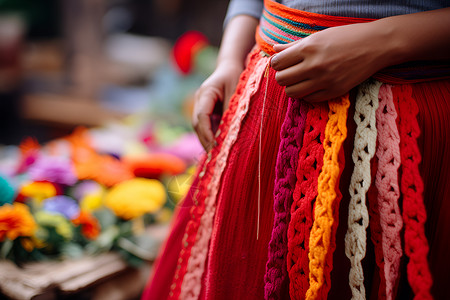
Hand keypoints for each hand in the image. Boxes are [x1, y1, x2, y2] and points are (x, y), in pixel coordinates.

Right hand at [192, 61, 242, 150]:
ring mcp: (201, 106)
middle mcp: (199, 100)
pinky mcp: (206, 111)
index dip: (207, 131)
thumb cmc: (235, 75)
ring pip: (200, 127)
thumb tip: (230, 129)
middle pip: (198, 124)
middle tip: (215, 155)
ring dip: (207, 140)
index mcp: (205, 92)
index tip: (215, 144)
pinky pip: (206, 126)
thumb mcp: (237, 89)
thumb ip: (232, 108)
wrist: (230, 66)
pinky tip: (218, 147)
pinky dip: (211, 136)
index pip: (202, 115)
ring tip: (216, 155)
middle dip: (205, 140)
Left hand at [271, 21, 391, 101]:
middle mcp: (314, 65)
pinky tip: (313, 85)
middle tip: (292, 71)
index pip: (277, 63)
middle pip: (281, 79)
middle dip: (283, 76)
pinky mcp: (334, 91)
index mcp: (308, 48)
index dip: (277, 63)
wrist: (376, 45)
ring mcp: (324, 80)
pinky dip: (307, 94)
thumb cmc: (345, 37)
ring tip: (301, 79)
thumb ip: (293, 45)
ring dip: (293, 86)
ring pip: (292, 92)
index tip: (284, 62)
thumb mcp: (318, 36)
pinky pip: (309, 99)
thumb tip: (274, 50)